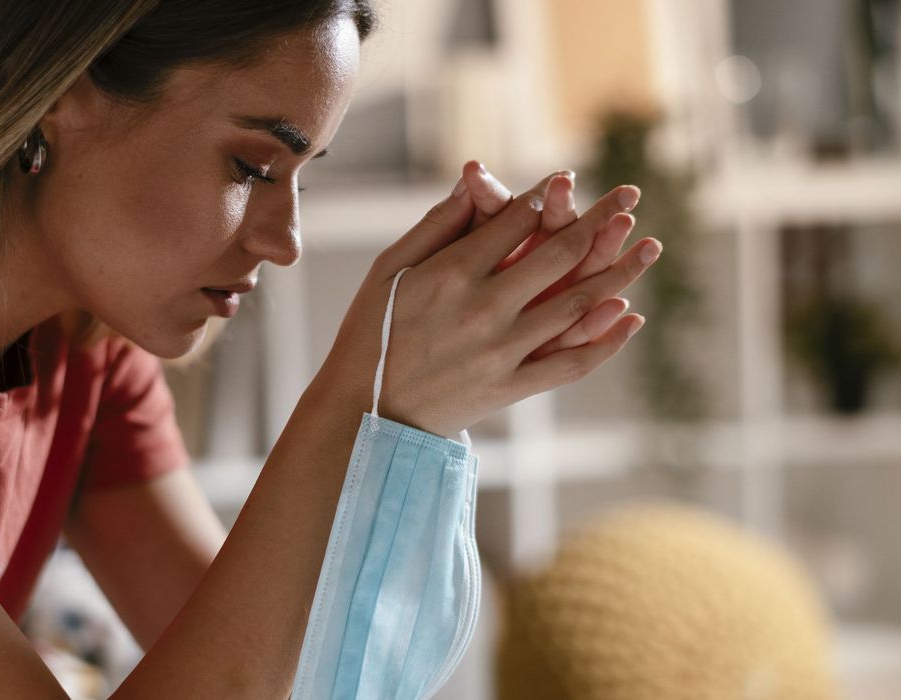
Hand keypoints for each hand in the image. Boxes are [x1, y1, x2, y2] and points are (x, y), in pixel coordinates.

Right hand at [317, 170, 661, 437]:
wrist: (366, 409)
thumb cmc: (371, 331)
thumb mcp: (389, 268)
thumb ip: (437, 225)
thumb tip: (476, 181)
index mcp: (452, 272)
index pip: (516, 221)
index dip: (547, 195)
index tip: (569, 179)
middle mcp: (484, 308)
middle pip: (559, 255)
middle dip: (601, 220)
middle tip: (631, 197)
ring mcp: (502, 351)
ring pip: (577, 305)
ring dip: (620, 273)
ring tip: (651, 247)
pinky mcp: (511, 387)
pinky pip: (570, 363)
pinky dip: (606, 342)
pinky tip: (632, 316)